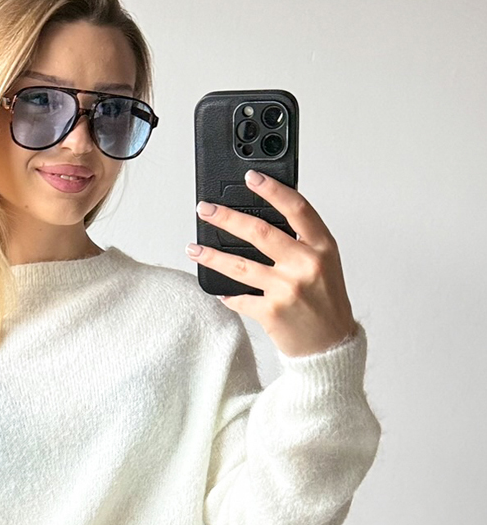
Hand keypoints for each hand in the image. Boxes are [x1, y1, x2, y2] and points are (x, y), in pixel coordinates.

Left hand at [185, 169, 358, 356]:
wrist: (330, 346)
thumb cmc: (327, 304)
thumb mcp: (326, 265)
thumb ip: (303, 242)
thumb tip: (265, 220)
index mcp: (322, 247)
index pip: (296, 208)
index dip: (272, 189)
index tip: (251, 178)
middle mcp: (306, 265)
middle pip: (259, 231)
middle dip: (226, 217)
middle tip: (205, 209)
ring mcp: (287, 289)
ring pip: (239, 265)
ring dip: (211, 255)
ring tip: (194, 248)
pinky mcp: (271, 312)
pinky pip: (239, 297)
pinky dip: (226, 293)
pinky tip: (218, 289)